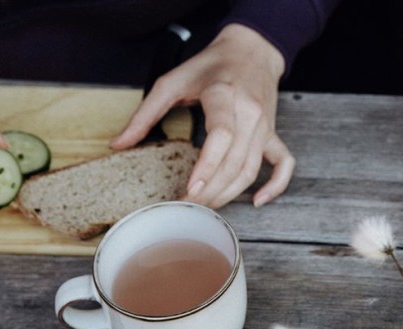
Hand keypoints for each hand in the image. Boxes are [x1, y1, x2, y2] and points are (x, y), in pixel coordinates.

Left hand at [111, 24, 294, 207]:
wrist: (252, 50)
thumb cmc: (212, 65)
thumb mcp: (172, 80)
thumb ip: (145, 114)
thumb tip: (119, 144)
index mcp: (224, 95)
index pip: (221, 136)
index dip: (207, 167)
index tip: (191, 189)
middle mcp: (249, 113)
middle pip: (235, 162)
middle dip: (211, 190)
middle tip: (188, 204)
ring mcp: (264, 126)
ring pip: (252, 169)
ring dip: (230, 193)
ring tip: (207, 205)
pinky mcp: (272, 133)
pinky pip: (283, 164)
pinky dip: (275, 186)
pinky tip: (256, 201)